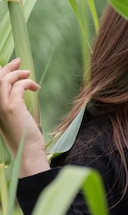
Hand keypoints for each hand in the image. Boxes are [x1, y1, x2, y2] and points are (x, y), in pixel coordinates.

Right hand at [0, 58, 48, 175]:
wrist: (27, 153)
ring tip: (28, 73)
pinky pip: (19, 86)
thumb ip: (12, 106)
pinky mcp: (13, 107)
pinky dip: (28, 83)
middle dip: (7, 68)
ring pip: (4, 80)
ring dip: (17, 73)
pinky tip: (36, 88)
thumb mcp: (14, 120)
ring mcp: (1, 107)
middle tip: (18, 62)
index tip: (7, 66)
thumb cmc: (23, 138)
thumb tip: (18, 90)